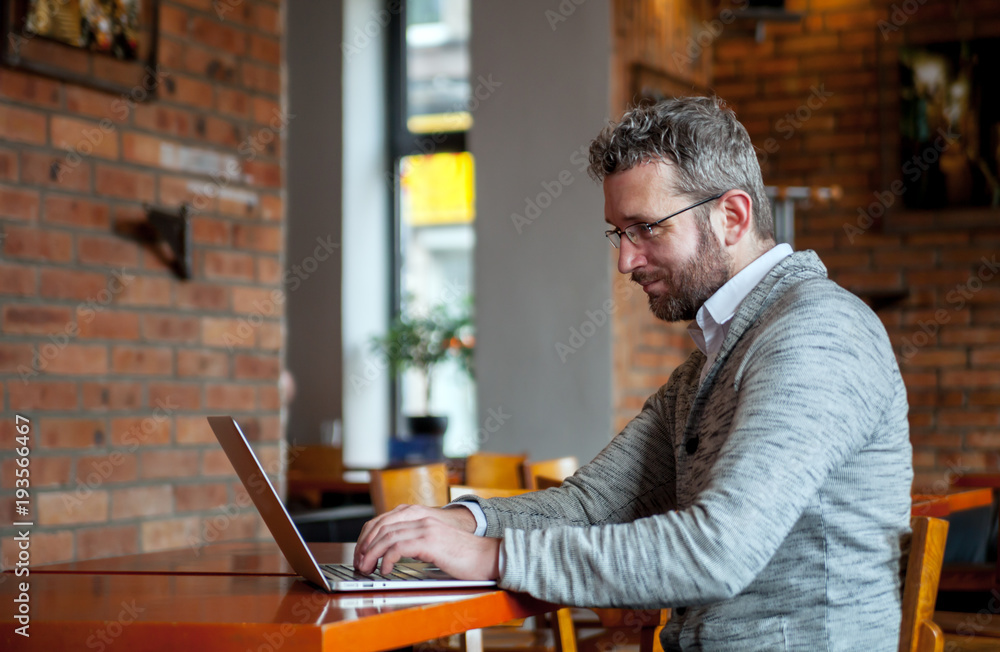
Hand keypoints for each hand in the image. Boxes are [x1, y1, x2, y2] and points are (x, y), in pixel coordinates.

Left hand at [354, 504, 499, 579]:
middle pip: (381, 526)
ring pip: (387, 536)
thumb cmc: (464, 557)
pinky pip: (399, 547)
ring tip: (367, 569)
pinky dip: (387, 559)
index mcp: (422, 518)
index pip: (384, 520)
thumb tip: (395, 554)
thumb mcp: (435, 546)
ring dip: (372, 554)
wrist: (487, 557)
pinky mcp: (430, 541)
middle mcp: (422, 519)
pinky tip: (386, 570)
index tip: (361, 553)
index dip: (368, 536)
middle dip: (365, 546)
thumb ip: (417, 544)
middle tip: (359, 563)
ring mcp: (426, 528)